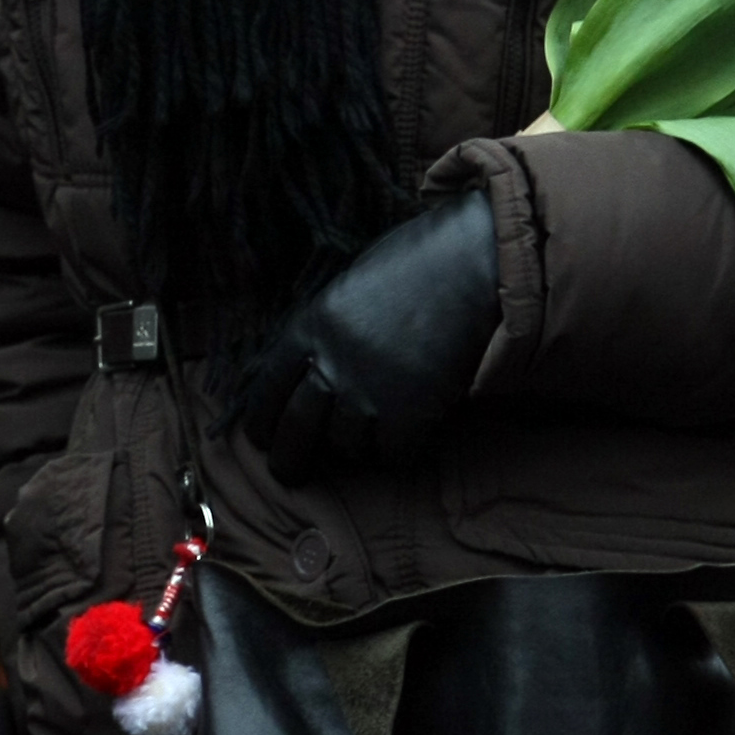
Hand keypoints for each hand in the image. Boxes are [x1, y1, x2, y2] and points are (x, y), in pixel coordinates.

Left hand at [241, 191, 500, 488]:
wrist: (473, 265)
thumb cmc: (418, 260)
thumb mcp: (351, 284)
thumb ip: (329, 326)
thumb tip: (314, 360)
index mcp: (310, 325)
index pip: (268, 386)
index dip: (261, 417)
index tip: (260, 435)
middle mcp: (331, 362)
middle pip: (295, 427)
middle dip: (288, 458)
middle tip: (289, 474)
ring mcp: (369, 391)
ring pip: (347, 445)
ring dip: (356, 445)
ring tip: (371, 433)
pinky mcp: (409, 413)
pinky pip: (392, 454)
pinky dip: (397, 451)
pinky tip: (406, 435)